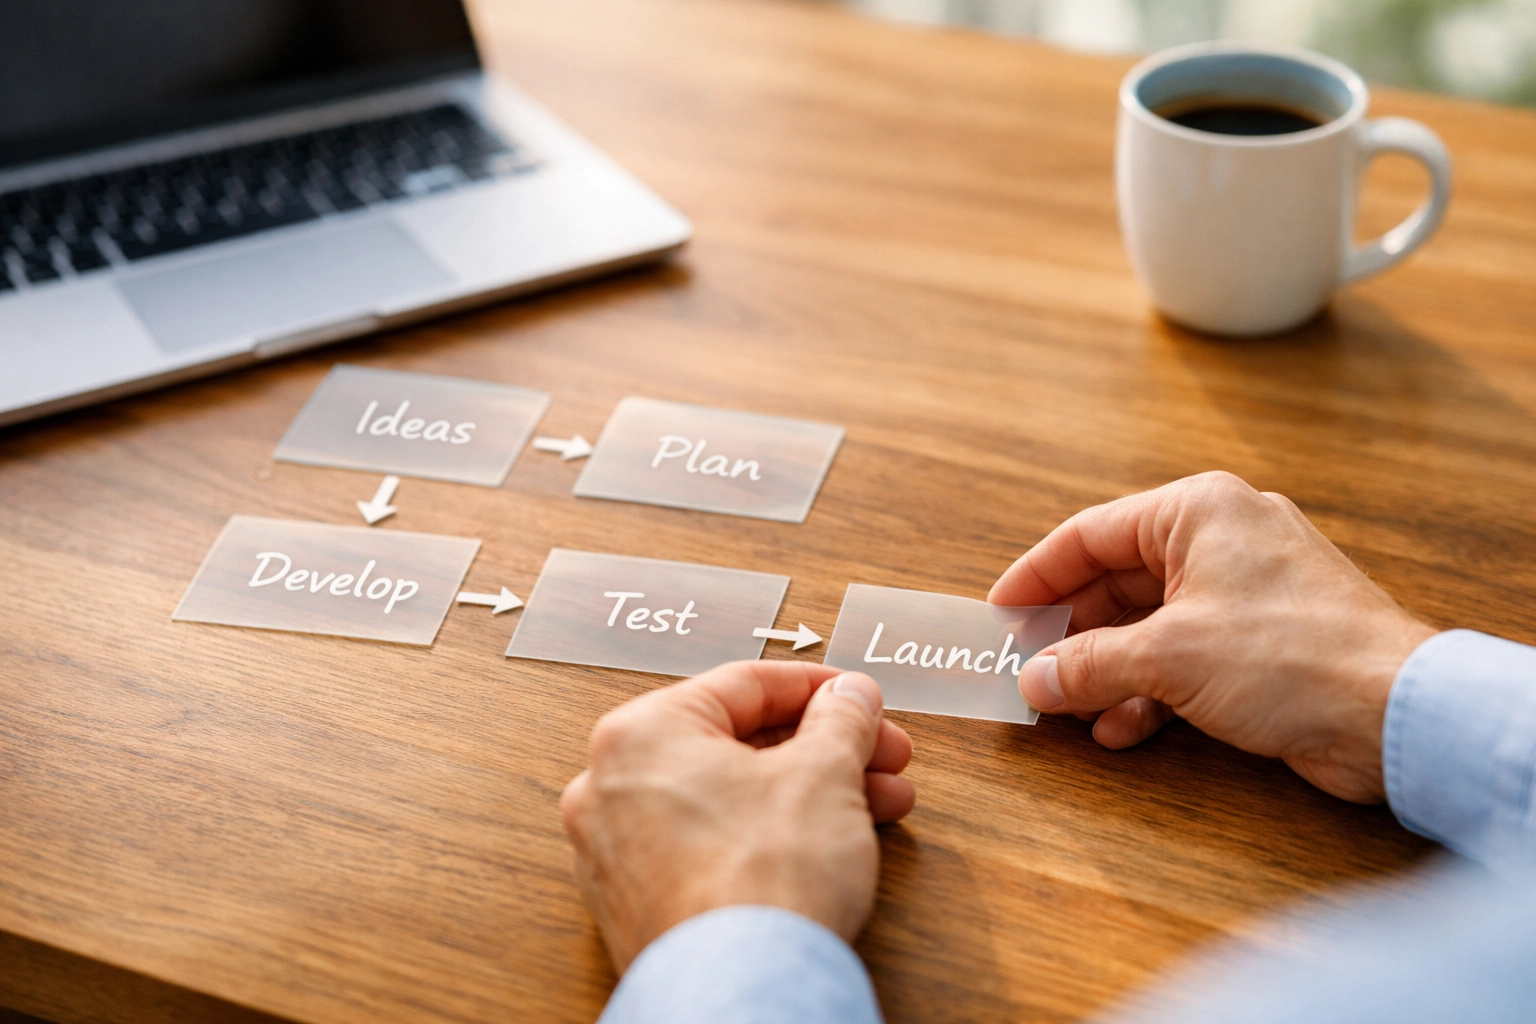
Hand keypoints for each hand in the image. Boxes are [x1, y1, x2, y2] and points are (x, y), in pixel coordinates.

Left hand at [560, 662, 915, 970]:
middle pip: (738, 744)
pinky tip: (827, 843)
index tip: (858, 698)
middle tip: (878, 754)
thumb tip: (849, 698)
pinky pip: (712, 845)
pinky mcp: (639, 903)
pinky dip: (768, 836)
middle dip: (823, 750)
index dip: (818, 689)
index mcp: (640, 733)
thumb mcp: (824, 773)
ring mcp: (619, 852)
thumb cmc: (760, 884)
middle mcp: (611, 787)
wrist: (742, 992)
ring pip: (730, 798)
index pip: (744, 684)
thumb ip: (840, 719)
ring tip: (876, 805)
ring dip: (809, 793)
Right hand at [989, 472, 1434, 802]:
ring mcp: (1245, 593)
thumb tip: (1034, 679)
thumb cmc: (1291, 655)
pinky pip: (1183, 658)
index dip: (1036, 577)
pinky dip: (1148, 691)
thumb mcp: (1167, 656)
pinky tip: (1120, 728)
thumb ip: (1089, 664)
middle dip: (1072, 634)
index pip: (1089, 534)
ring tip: (1068, 708)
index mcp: (1197, 511)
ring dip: (1106, 670)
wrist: (1393, 713)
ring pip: (1148, 626)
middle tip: (1027, 669)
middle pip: (1116, 582)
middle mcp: (1221, 541)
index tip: (997, 614)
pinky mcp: (1263, 644)